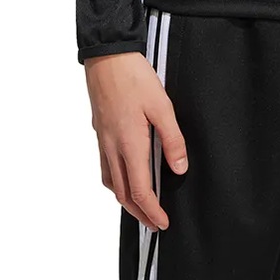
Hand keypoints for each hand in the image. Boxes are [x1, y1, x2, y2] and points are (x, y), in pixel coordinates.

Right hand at [84, 51, 188, 230]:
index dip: (151, 211)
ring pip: (110, 181)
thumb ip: (172, 139)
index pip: (138, 191)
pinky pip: (105, 166)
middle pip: (121, 193)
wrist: (107, 56)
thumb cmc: (134, 77)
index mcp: (129, 144)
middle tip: (154, 223)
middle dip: (138, 213)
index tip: (162, 223)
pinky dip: (115, 181)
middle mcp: (112, 147)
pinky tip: (125, 174)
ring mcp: (103, 140)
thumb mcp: (162, 105)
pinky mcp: (100, 131)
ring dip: (125, 200)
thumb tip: (179, 168)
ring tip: (141, 205)